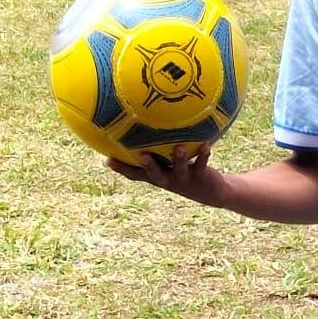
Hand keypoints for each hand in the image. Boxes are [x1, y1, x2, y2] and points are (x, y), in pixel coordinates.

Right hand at [105, 143, 228, 207]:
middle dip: (148, 166)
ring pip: (179, 169)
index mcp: (157, 176)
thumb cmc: (184, 172)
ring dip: (179, 159)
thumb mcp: (168, 164)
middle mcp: (167, 179)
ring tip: (179, 147)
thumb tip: (143, 125)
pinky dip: (203, 155)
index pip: (135, 174)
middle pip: (154, 175)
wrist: (210, 192)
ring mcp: (183, 179)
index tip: (107, 159)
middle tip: (142, 156)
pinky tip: (206, 145)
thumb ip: (156, 150)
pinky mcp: (200, 177)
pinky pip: (201, 165)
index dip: (121, 168)